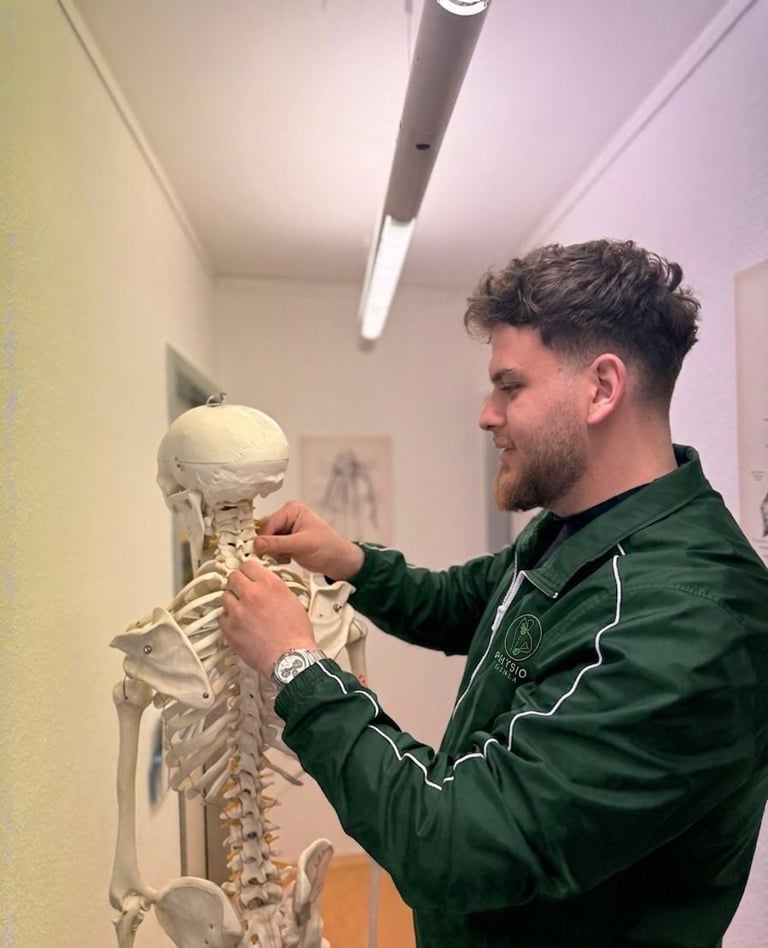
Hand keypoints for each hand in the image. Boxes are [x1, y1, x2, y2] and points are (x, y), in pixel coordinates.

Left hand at [220, 560, 317, 676]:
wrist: (291, 658)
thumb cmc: (296, 633)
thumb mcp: (291, 599)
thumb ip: (273, 586)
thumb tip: (262, 581)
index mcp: (269, 584)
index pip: (248, 565)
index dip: (249, 571)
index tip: (248, 576)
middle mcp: (251, 594)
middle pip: (233, 577)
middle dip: (238, 583)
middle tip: (243, 591)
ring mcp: (237, 612)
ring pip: (225, 596)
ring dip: (232, 600)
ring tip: (242, 609)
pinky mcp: (229, 629)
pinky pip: (222, 616)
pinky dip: (229, 618)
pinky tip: (240, 623)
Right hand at [253, 501, 363, 578]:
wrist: (339, 561)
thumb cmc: (328, 547)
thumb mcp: (301, 545)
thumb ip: (278, 544)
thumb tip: (256, 544)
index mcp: (292, 509)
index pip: (269, 523)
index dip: (264, 538)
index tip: (260, 552)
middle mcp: (287, 517)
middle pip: (265, 531)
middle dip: (269, 546)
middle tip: (279, 555)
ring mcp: (286, 529)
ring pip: (266, 541)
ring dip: (273, 552)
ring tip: (288, 556)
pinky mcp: (286, 541)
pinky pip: (271, 548)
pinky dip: (276, 556)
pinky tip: (288, 558)